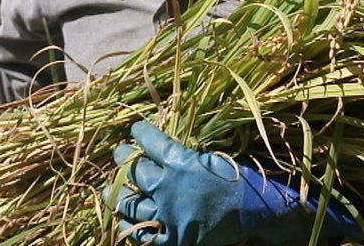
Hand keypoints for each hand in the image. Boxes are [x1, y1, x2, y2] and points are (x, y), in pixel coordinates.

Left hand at [105, 121, 362, 245]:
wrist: (255, 212)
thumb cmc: (236, 179)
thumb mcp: (209, 157)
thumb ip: (182, 154)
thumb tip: (160, 146)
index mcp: (180, 163)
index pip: (149, 141)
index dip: (140, 133)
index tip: (135, 130)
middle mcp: (168, 188)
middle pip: (134, 170)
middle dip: (124, 158)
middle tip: (120, 153)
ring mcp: (168, 216)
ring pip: (130, 203)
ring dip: (117, 192)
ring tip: (108, 187)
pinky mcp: (173, 239)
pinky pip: (143, 234)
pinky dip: (130, 225)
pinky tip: (123, 217)